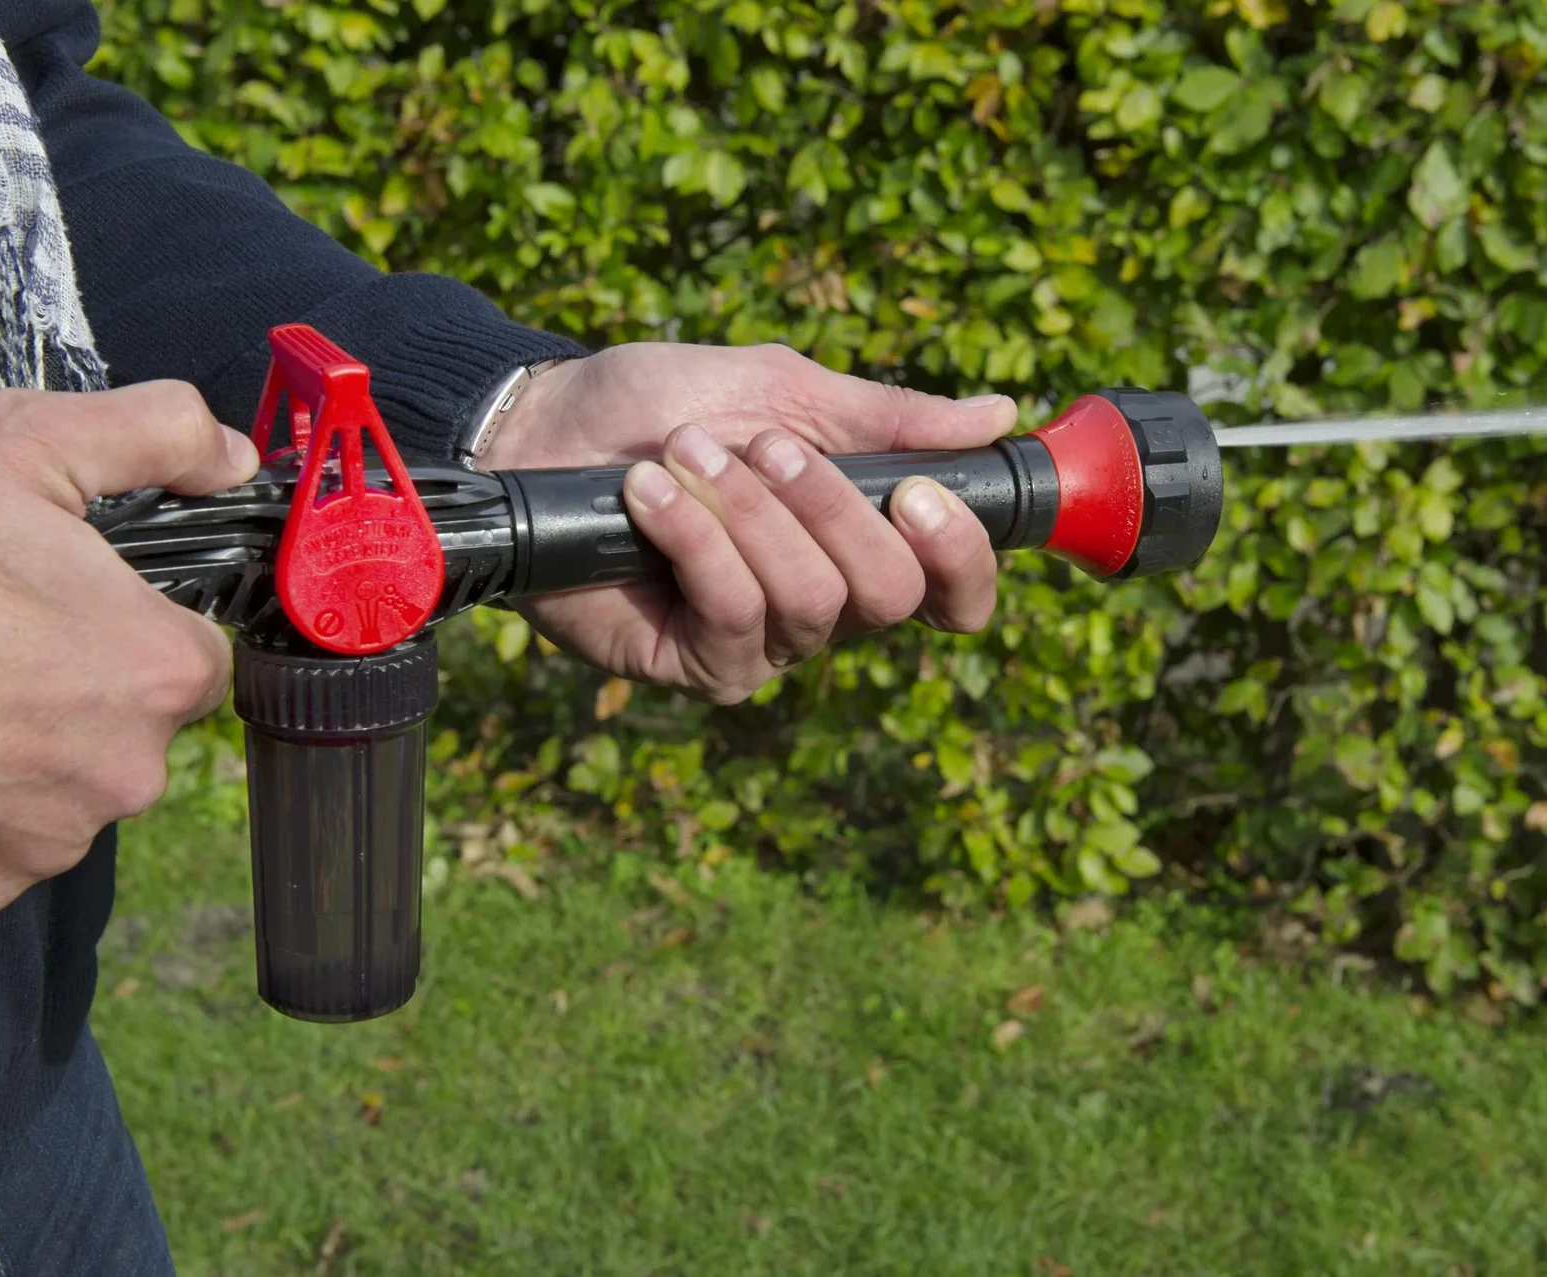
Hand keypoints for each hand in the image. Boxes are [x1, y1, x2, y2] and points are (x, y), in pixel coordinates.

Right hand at [0, 384, 259, 918]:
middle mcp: (125, 773)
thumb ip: (156, 435)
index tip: (69, 599)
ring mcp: (48, 840)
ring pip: (68, 784)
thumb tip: (231, 458)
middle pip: (134, 724)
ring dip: (25, 747)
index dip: (135, 619)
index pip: (195, 653)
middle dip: (80, 683)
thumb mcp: (18, 442)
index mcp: (156, 671)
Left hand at [485, 342, 1013, 702]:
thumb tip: (999, 415)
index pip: (955, 593)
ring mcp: (763, 645)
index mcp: (861, 542)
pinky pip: (735, 615)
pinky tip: (647, 496)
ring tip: (683, 454)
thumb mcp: (784, 389)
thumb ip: (887, 417)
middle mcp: (826, 608)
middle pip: (890, 596)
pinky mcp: (696, 666)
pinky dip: (695, 539)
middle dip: (829, 507)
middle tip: (764, 446)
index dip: (959, 555)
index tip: (916, 492)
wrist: (546, 426)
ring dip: (746, 512)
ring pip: (813, 601)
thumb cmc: (664, 405)